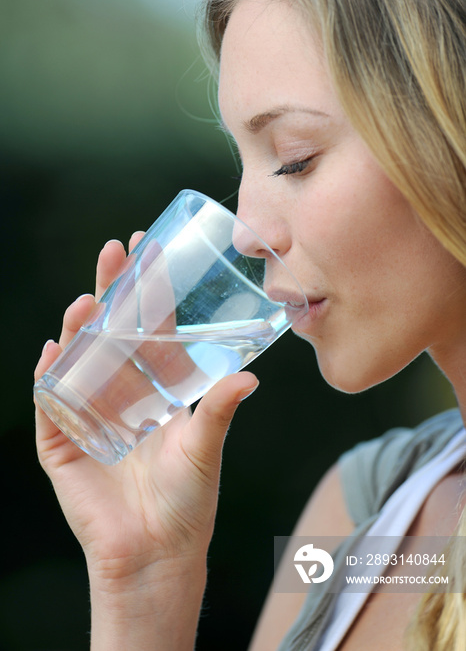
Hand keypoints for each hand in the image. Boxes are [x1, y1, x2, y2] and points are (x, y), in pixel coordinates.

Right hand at [34, 233, 258, 582]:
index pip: (147, 328)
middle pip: (110, 332)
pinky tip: (52, 351)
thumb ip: (219, 410)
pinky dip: (48, 377)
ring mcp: (88, 415)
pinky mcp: (64, 443)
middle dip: (110, 291)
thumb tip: (250, 377)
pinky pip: (50, 404)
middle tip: (114, 252)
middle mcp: (120, 395)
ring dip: (79, 329)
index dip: (146, 292)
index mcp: (154, 390)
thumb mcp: (204, 448)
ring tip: (87, 303)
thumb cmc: (187, 502)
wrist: (158, 556)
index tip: (149, 251)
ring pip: (78, 359)